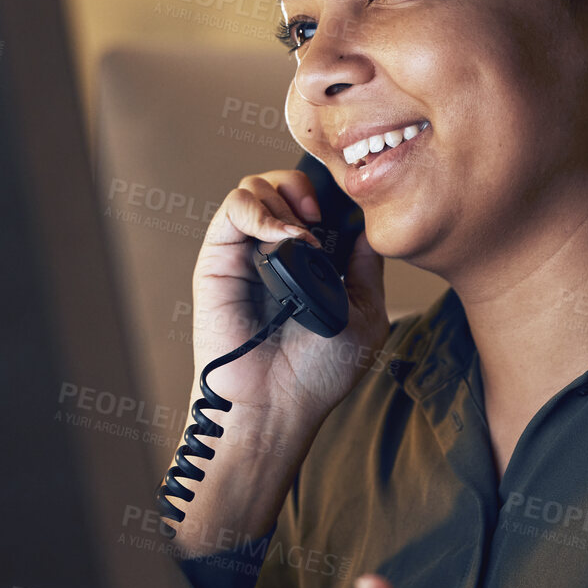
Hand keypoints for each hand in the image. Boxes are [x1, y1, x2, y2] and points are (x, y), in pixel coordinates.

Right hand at [190, 166, 389, 425]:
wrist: (278, 403)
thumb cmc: (319, 372)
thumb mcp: (364, 315)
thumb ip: (367, 269)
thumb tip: (369, 228)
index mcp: (308, 262)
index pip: (310, 202)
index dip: (325, 193)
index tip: (341, 211)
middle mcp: (274, 252)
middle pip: (280, 185)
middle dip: (301, 185)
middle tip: (318, 215)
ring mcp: (245, 254)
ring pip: (253, 187)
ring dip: (281, 195)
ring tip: (301, 231)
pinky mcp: (218, 260)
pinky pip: (232, 208)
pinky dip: (259, 209)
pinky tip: (282, 235)